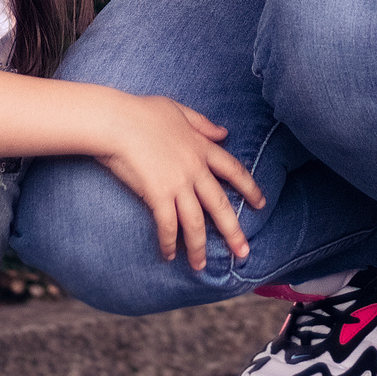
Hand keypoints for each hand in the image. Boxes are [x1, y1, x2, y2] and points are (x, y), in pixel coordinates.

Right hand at [91, 93, 265, 269]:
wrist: (115, 121)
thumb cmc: (141, 112)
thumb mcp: (179, 110)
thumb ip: (203, 123)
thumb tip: (225, 132)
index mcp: (202, 147)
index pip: (234, 170)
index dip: (249, 188)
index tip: (261, 203)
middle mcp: (195, 168)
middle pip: (220, 205)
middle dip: (233, 232)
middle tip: (243, 253)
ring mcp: (177, 183)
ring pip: (195, 223)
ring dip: (199, 247)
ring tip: (200, 266)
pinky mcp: (157, 194)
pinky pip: (167, 225)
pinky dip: (168, 242)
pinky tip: (168, 255)